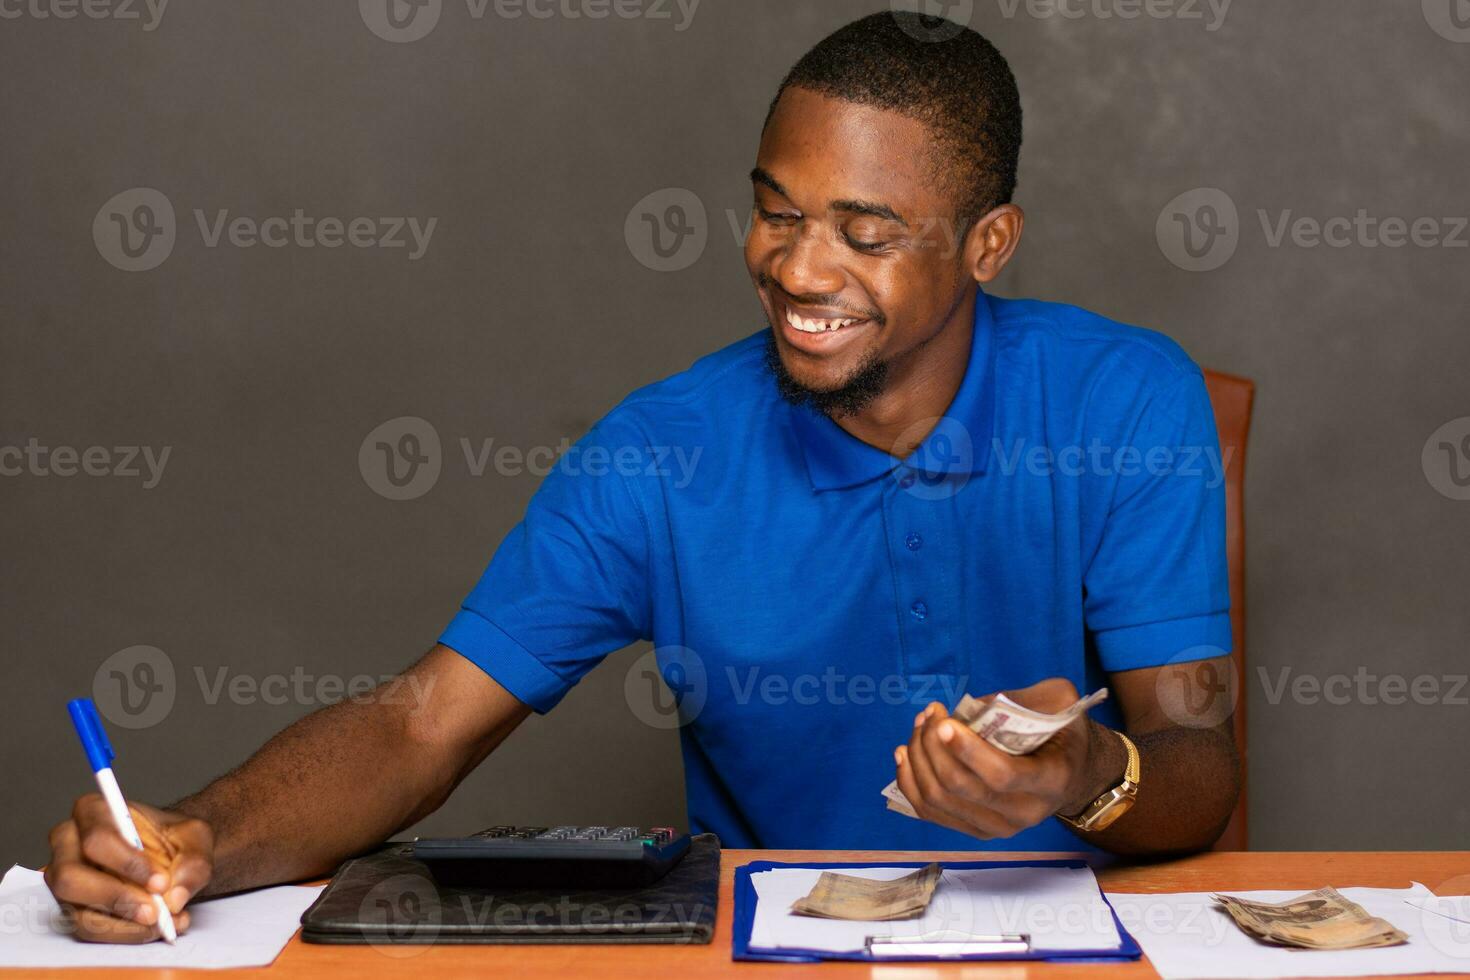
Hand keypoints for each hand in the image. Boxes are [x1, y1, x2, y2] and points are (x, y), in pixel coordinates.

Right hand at [45, 795, 213, 942]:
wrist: (173, 855)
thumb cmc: (175, 838)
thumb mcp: (196, 837)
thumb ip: (193, 861)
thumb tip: (175, 896)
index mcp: (93, 812)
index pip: (97, 839)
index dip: (126, 864)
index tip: (160, 882)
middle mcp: (68, 846)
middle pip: (71, 878)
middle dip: (116, 899)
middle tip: (155, 912)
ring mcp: (65, 881)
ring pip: (78, 912)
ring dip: (124, 925)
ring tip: (165, 922)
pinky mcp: (72, 908)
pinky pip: (89, 930)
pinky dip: (125, 934)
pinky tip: (156, 928)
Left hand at [893, 677, 1115, 839]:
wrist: (1070, 775)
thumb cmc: (1064, 733)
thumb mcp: (1060, 702)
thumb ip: (1025, 699)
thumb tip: (971, 709)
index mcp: (1050, 781)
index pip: (1001, 775)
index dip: (966, 750)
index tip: (943, 723)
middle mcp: (1024, 813)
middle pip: (960, 787)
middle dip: (933, 746)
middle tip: (929, 714)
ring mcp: (997, 828)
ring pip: (939, 799)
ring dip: (919, 758)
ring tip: (919, 725)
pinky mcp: (974, 830)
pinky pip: (930, 812)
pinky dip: (910, 781)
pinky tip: (906, 753)